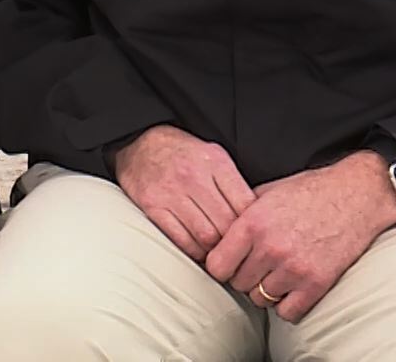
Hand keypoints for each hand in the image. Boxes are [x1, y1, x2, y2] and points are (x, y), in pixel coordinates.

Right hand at [111, 125, 256, 262]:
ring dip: (215, 250)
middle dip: (234, 241)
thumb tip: (254, 217)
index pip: (245, 204)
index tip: (252, 233)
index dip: (252, 225)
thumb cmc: (182, 153)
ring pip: (207, 236)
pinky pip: (182, 240)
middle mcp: (193, 176)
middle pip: (227, 224)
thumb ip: (233, 183)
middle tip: (237, 248)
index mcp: (215, 162)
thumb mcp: (214, 156)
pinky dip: (194, 251)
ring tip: (218, 250)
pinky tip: (199, 248)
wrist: (140, 143)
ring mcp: (172, 192)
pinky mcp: (153, 207)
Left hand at [203, 151, 395, 321]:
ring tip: (275, 273)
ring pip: (260, 299)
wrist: (356, 196)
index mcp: (252, 223)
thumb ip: (239, 214)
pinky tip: (291, 287)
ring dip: (265, 290)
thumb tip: (216, 232)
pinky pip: (287, 312)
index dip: (221, 265)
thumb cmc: (310, 192)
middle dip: (243, 276)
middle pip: (237, 284)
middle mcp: (270, 248)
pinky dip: (287, 304)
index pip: (216, 266)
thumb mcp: (266, 193)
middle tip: (256, 266)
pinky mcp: (317, 284)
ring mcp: (294, 268)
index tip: (229, 262)